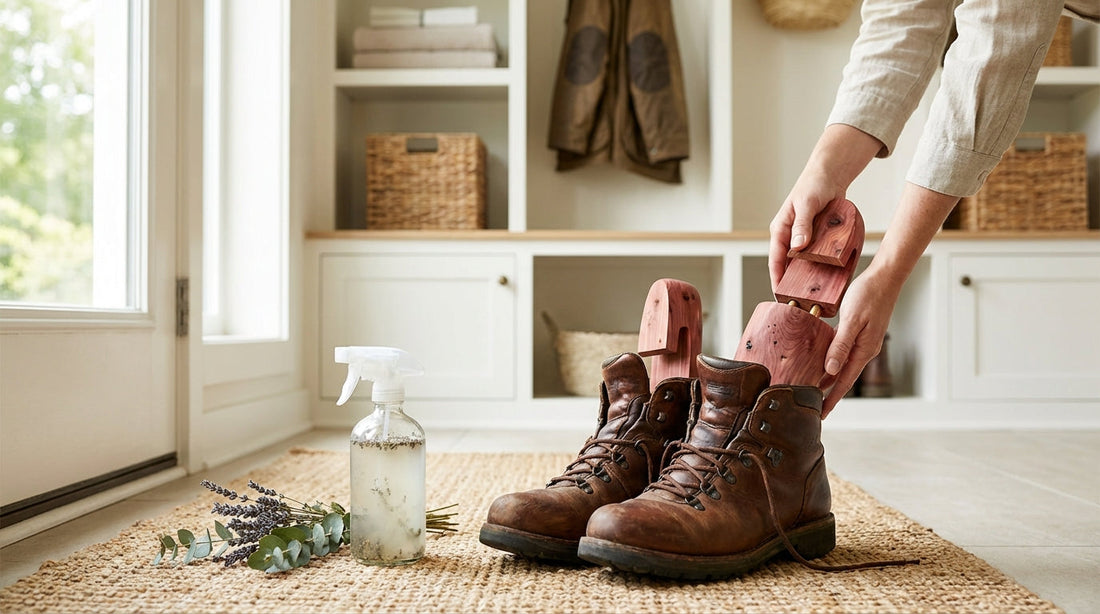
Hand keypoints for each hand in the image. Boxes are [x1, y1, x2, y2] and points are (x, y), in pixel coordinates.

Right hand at [768, 168, 845, 291]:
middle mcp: (790, 236)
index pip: (775, 259)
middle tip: (798, 300)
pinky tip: (829, 276)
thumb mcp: (807, 205)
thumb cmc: (813, 186)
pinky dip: (821, 265)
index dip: (777, 278)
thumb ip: (802, 226)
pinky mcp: (816, 237)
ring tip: (814, 293)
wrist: (829, 176)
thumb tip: (798, 248)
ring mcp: (804, 238)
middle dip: (791, 282)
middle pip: (788, 264)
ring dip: (807, 275)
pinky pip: (817, 254)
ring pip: (803, 261)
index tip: (779, 294)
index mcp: (781, 230)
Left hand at [818, 265, 900, 417]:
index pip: (844, 382)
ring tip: (811, 387)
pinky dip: (830, 358)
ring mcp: (862, 341)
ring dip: (827, 377)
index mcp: (863, 350)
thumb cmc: (869, 295)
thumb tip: (830, 370)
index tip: (821, 414)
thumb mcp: (852, 320)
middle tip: (810, 406)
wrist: (885, 277)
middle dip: (828, 393)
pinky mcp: (859, 331)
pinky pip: (841, 350)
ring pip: (841, 364)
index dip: (832, 399)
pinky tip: (818, 359)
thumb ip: (840, 345)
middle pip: (842, 377)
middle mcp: (864, 349)